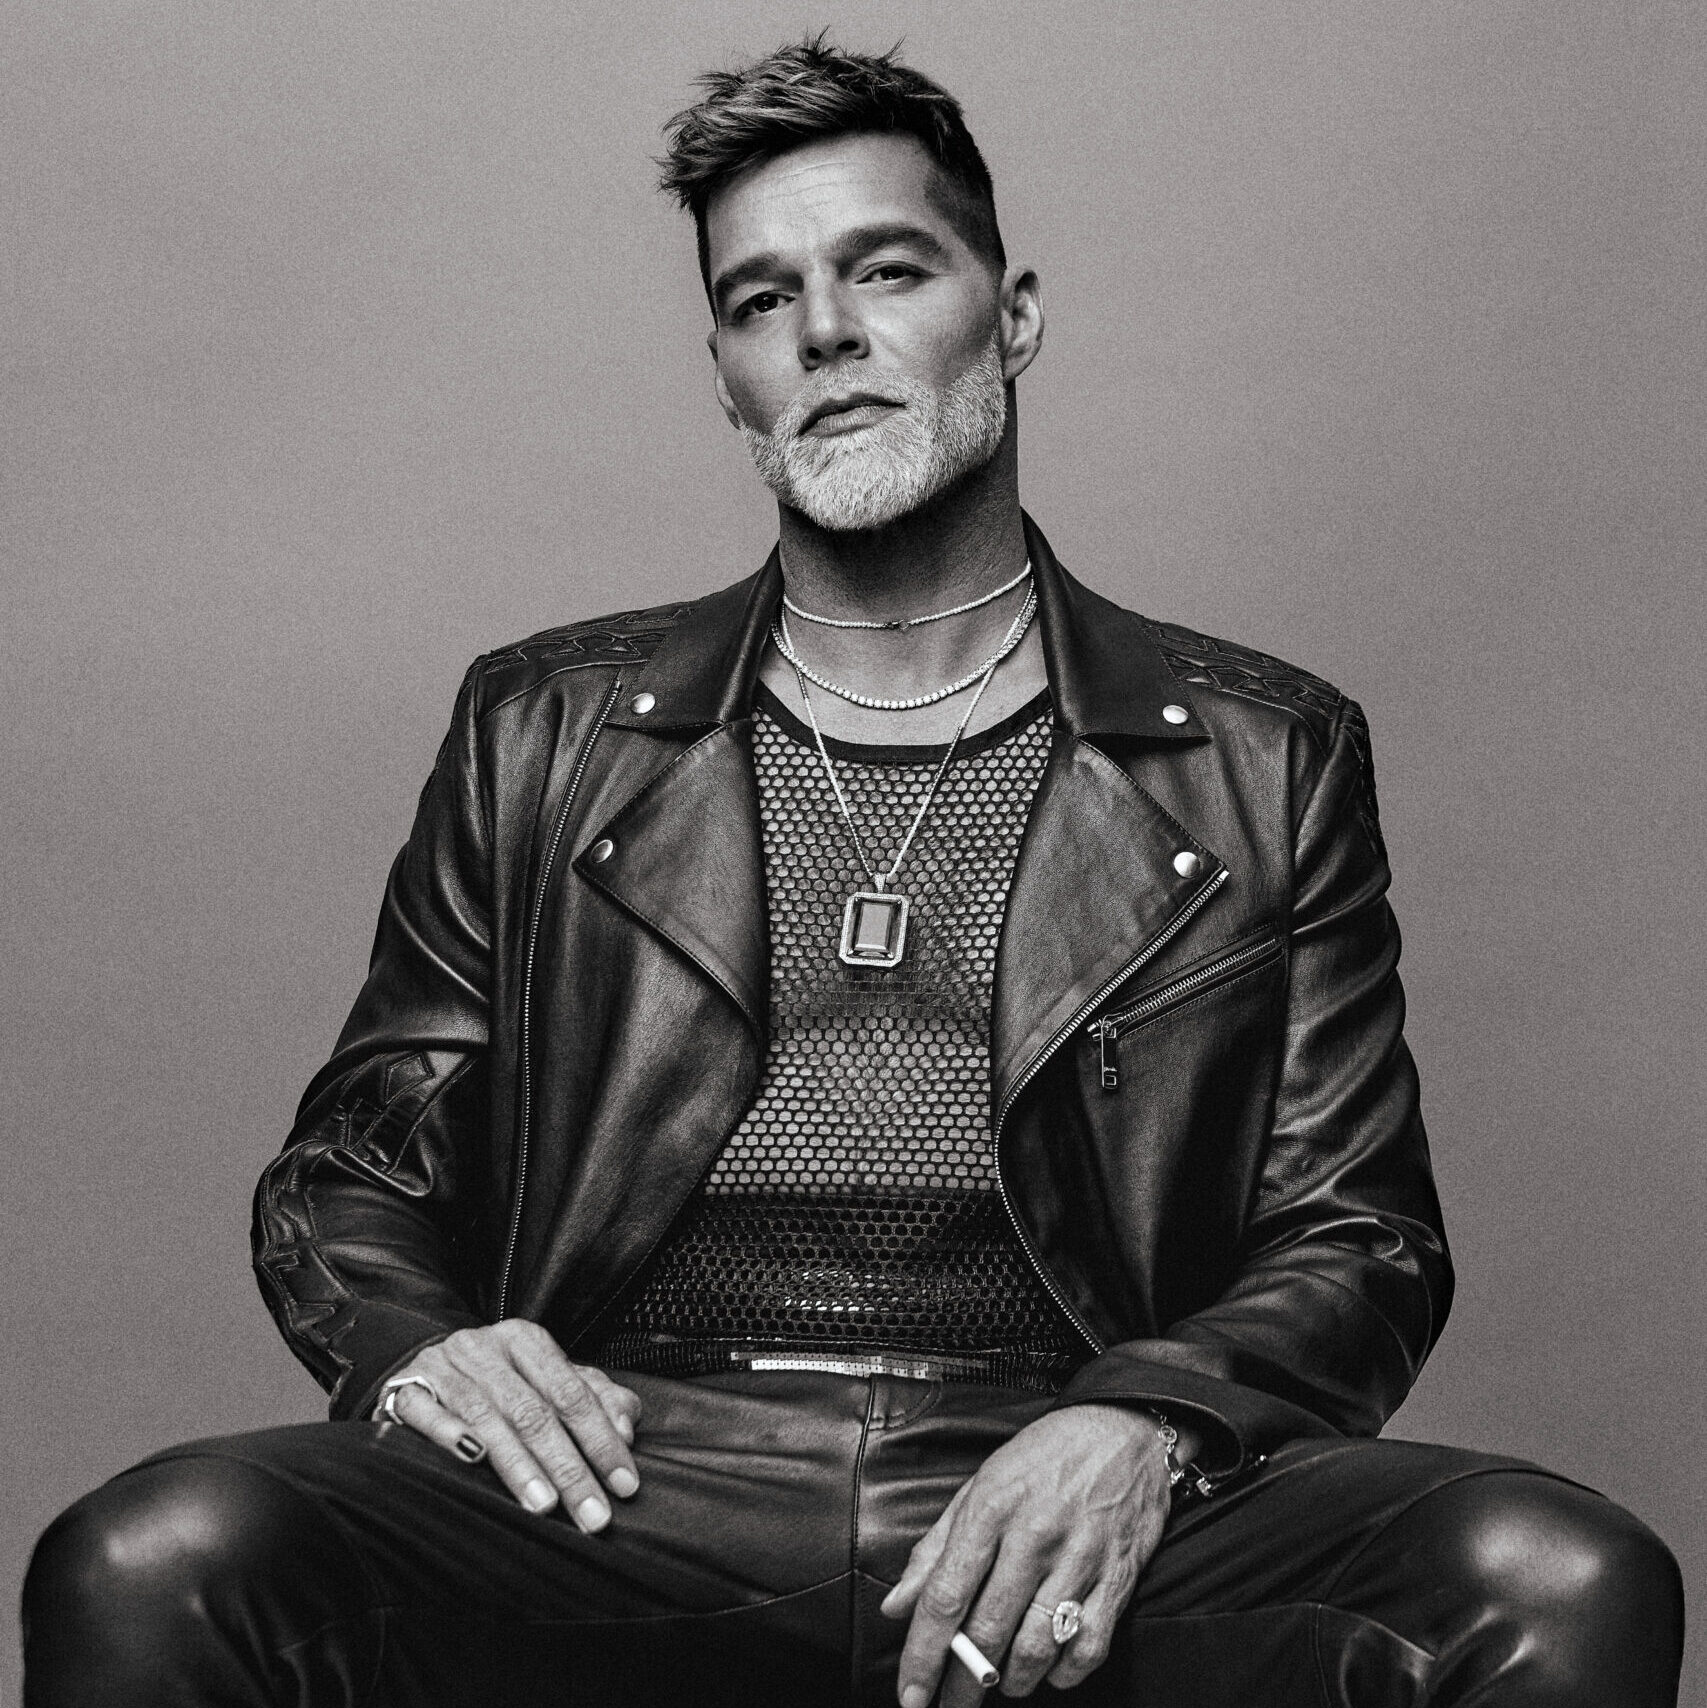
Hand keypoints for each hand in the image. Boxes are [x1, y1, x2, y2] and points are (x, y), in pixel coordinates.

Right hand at [378, 1319, 642, 1530]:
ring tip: (544, 1505)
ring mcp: (443, 1368)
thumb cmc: (499, 1384)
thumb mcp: (550, 1383)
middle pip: (534, 1411)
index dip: (602, 1440)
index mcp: (526, 1341)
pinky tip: (472, 1461)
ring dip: (518, 1464)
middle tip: (592, 1514)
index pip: (573, 1393)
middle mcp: (485, 1348)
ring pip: (486, 1416)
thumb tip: (627, 1428)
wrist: (423, 1368)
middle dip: (568, 1468)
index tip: (624, 1485)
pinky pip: (427, 1412)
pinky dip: (450, 1434)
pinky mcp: (407, 1390)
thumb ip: (596, 1399)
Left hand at [880, 1405, 1173, 1703]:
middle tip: (950, 1705)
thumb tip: (897, 1605)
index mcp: (991, 1509)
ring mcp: (1080, 1558)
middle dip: (962, 1684)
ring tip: (999, 1683)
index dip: (922, 1655)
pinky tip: (1049, 1669)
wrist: (1125, 1429)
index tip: (910, 1694)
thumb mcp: (981, 1484)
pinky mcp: (1118, 1575)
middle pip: (987, 1632)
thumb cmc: (1046, 1455)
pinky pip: (1088, 1646)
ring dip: (1010, 1681)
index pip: (946, 1596)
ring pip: (1036, 1648)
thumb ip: (936, 1548)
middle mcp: (1034, 1536)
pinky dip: (1065, 1673)